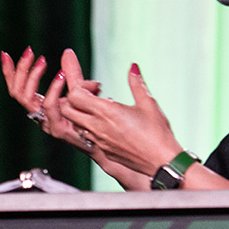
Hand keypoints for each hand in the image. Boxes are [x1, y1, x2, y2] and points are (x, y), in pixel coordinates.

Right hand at [1, 47, 100, 144]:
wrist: (104, 142)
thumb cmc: (92, 117)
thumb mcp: (81, 90)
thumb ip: (73, 73)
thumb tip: (68, 52)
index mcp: (39, 107)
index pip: (16, 88)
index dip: (9, 72)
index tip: (5, 54)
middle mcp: (39, 115)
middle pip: (17, 92)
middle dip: (20, 70)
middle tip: (30, 52)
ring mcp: (46, 123)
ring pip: (26, 98)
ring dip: (33, 76)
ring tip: (43, 61)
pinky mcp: (57, 128)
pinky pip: (49, 105)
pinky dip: (53, 88)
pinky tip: (61, 75)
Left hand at [57, 61, 182, 179]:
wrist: (161, 162)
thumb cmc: (157, 133)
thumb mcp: (148, 103)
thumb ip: (137, 83)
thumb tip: (133, 66)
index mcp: (106, 112)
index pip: (74, 95)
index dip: (80, 86)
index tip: (97, 86)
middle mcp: (97, 127)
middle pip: (67, 110)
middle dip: (74, 99)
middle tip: (92, 96)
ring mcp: (98, 141)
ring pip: (74, 124)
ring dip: (80, 114)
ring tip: (100, 109)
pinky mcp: (103, 151)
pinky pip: (86, 137)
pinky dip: (89, 127)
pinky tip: (107, 124)